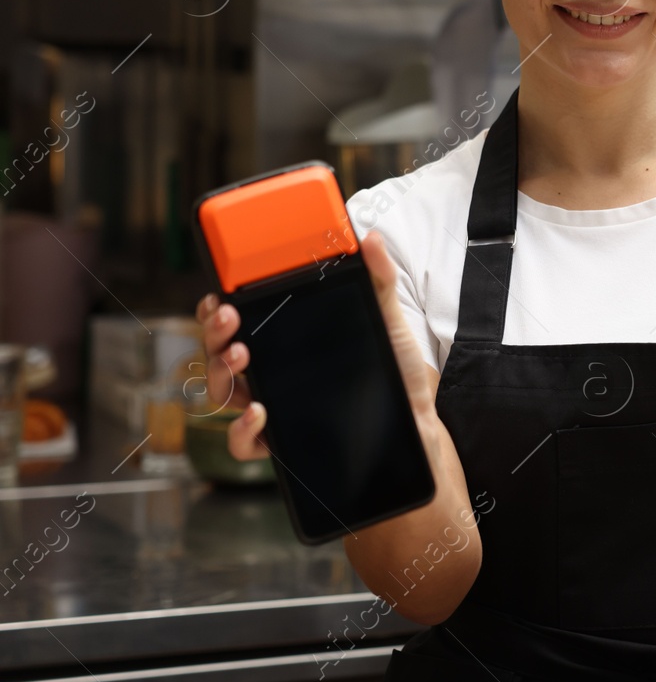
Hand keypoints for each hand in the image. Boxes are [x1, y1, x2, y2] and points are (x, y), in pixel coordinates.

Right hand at [195, 229, 441, 462]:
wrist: (415, 417)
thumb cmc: (393, 366)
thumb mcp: (387, 319)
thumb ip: (378, 279)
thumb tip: (371, 239)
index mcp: (284, 337)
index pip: (236, 321)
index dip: (216, 308)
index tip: (219, 296)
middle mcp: (270, 370)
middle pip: (219, 351)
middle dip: (214, 333)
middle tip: (229, 318)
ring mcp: (271, 404)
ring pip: (220, 392)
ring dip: (220, 372)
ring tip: (242, 355)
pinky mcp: (281, 440)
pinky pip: (243, 442)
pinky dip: (242, 430)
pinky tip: (258, 413)